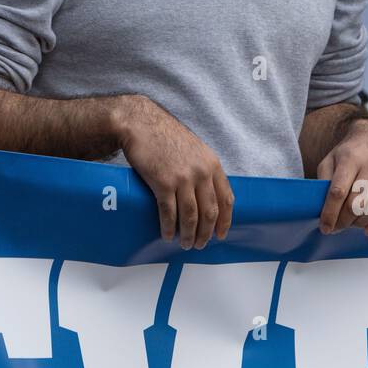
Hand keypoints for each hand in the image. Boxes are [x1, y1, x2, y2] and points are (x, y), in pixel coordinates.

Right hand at [117, 97, 232, 249]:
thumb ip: (203, 169)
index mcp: (212, 164)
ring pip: (191, 216)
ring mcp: (183, 178)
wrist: (140, 123)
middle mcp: (201, 172)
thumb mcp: (194, 149)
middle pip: (209, 212)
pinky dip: (169, 227)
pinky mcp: (163, 183)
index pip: (226, 199)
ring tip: (184, 244)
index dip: (225, 220)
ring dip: (188, 235)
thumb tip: (205, 194)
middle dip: (205, 233)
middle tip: (199, 244)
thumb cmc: (165, 136)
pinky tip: (167, 235)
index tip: (221, 234)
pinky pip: (169, 212)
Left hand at [318, 121, 367, 235]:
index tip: (325, 227)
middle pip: (357, 204)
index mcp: (350, 158)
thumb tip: (321, 209)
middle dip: (343, 221)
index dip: (330, 214)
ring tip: (351, 222)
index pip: (338, 192)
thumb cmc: (350, 154)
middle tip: (337, 227)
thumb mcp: (330, 160)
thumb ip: (323, 182)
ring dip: (360, 224)